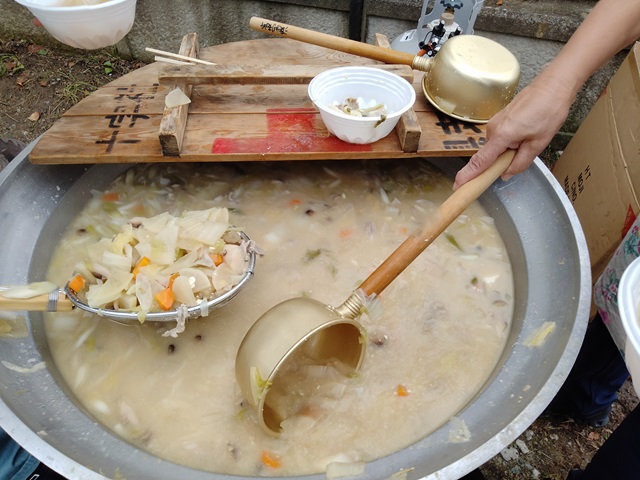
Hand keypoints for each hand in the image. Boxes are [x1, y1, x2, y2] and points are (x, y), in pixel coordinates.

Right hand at [453, 75, 572, 189]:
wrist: (553, 85)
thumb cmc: (548, 111)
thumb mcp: (538, 143)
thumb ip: (520, 163)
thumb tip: (505, 174)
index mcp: (501, 136)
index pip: (480, 161)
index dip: (468, 175)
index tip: (457, 186)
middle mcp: (493, 129)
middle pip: (489, 155)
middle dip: (500, 162)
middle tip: (523, 154)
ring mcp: (495, 122)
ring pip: (496, 147)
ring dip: (507, 151)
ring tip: (530, 139)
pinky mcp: (500, 119)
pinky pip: (499, 138)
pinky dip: (508, 143)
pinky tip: (526, 134)